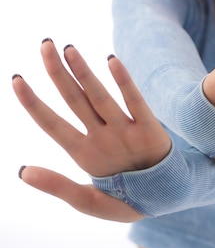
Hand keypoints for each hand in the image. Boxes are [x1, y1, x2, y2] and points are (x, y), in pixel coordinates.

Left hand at [13, 40, 171, 221]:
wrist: (166, 201)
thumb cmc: (126, 202)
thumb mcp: (89, 202)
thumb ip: (59, 187)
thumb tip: (22, 172)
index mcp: (84, 153)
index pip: (53, 124)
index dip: (33, 104)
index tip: (16, 80)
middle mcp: (102, 137)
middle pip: (74, 100)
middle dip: (58, 73)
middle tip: (45, 45)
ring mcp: (124, 132)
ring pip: (99, 98)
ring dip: (84, 73)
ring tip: (68, 49)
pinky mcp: (149, 131)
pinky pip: (136, 104)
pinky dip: (124, 83)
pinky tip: (111, 62)